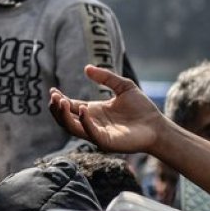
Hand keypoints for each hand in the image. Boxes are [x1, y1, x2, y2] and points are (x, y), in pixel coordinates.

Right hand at [49, 65, 166, 153]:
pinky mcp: (107, 142)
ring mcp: (98, 134)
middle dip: (57, 109)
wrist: (157, 125)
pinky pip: (91, 134)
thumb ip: (106, 77)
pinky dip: (85, 123)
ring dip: (64, 116)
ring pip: (73, 128)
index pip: (70, 107)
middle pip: (66, 119)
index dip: (59, 99)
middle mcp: (92, 123)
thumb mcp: (123, 86)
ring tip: (61, 102)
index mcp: (93, 111)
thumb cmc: (142, 108)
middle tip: (54, 97)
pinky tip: (83, 110)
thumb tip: (86, 68)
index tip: (52, 90)